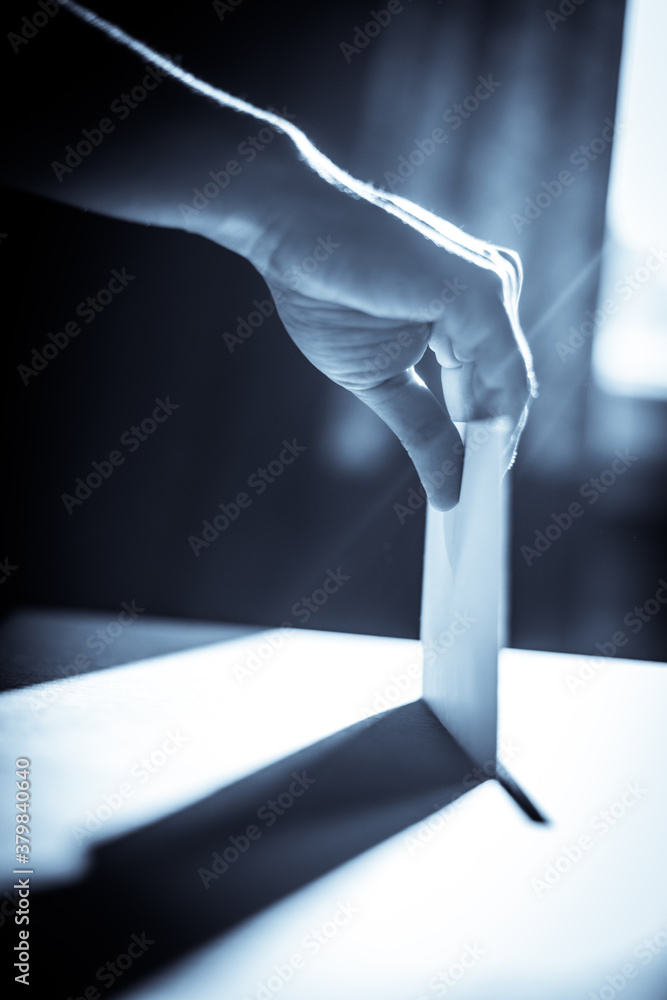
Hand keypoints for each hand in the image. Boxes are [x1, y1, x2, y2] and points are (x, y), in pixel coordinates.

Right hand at [250, 178, 531, 510]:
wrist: (292, 228)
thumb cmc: (327, 290)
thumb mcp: (381, 377)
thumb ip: (423, 429)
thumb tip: (447, 490)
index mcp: (471, 310)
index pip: (492, 388)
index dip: (486, 444)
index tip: (477, 491)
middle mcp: (493, 293)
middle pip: (507, 392)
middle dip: (494, 453)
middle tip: (482, 511)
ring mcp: (492, 288)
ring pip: (509, 388)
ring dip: (498, 448)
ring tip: (482, 503)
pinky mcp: (480, 291)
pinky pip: (501, 373)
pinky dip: (497, 426)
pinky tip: (485, 467)